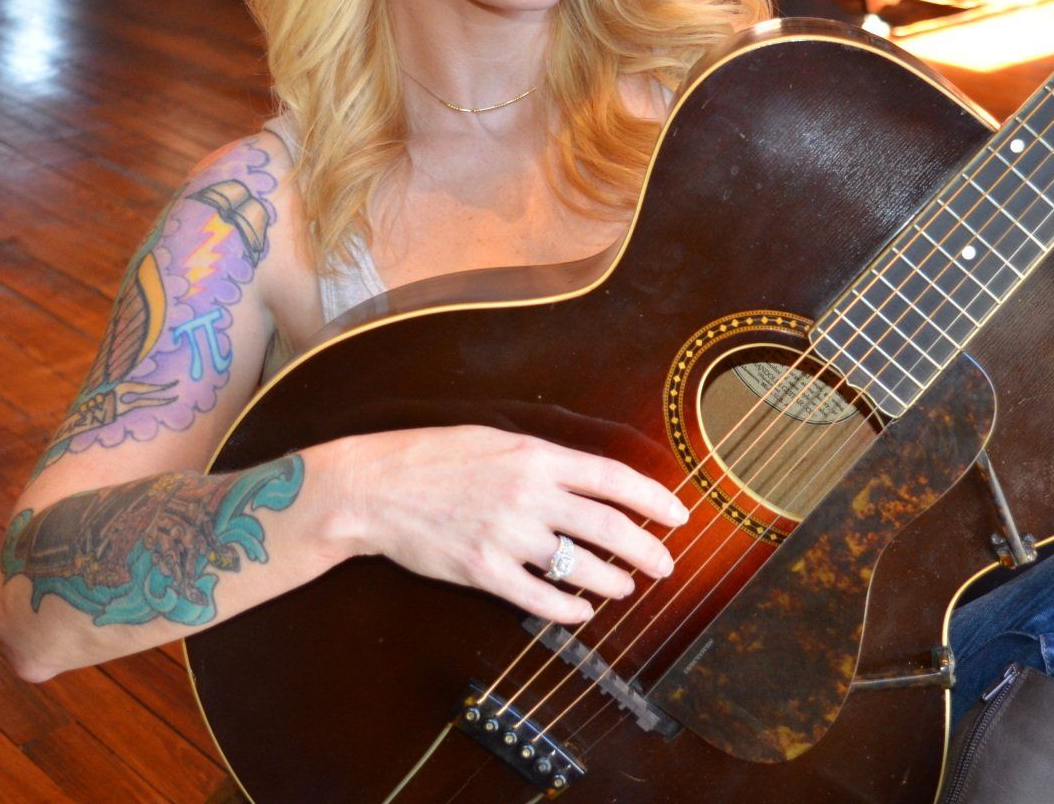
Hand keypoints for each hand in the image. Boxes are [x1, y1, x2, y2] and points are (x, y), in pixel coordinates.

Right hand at [328, 425, 687, 623]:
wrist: (374, 488)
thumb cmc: (433, 458)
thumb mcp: (496, 441)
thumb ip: (543, 460)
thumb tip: (589, 480)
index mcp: (536, 456)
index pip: (613, 478)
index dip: (654, 498)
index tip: (679, 515)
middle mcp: (528, 494)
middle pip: (608, 526)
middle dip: (646, 548)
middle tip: (667, 564)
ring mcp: (506, 535)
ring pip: (580, 565)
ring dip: (612, 580)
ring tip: (625, 586)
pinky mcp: (483, 571)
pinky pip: (539, 597)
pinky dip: (568, 609)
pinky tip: (582, 612)